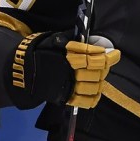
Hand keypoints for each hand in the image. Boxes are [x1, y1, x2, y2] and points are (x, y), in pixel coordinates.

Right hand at [5, 31, 119, 109]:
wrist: (25, 71)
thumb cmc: (42, 51)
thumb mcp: (56, 40)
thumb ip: (74, 41)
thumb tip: (92, 41)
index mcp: (68, 57)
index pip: (93, 57)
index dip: (107, 56)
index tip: (114, 53)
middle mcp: (70, 72)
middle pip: (97, 72)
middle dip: (104, 67)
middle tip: (106, 62)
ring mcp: (68, 86)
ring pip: (94, 86)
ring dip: (100, 80)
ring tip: (100, 74)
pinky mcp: (66, 97)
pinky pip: (85, 101)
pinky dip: (94, 97)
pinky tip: (96, 90)